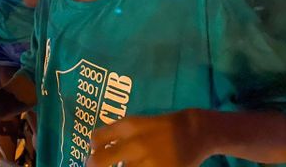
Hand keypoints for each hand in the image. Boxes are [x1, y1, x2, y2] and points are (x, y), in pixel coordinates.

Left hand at [87, 110, 206, 166]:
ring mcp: (148, 162)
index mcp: (128, 127)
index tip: (93, 153)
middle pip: (100, 160)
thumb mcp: (136, 123)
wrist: (194, 132)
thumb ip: (115, 133)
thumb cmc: (160, 128)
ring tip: (121, 166)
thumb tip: (94, 147)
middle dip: (93, 165)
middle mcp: (135, 144)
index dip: (92, 149)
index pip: (96, 139)